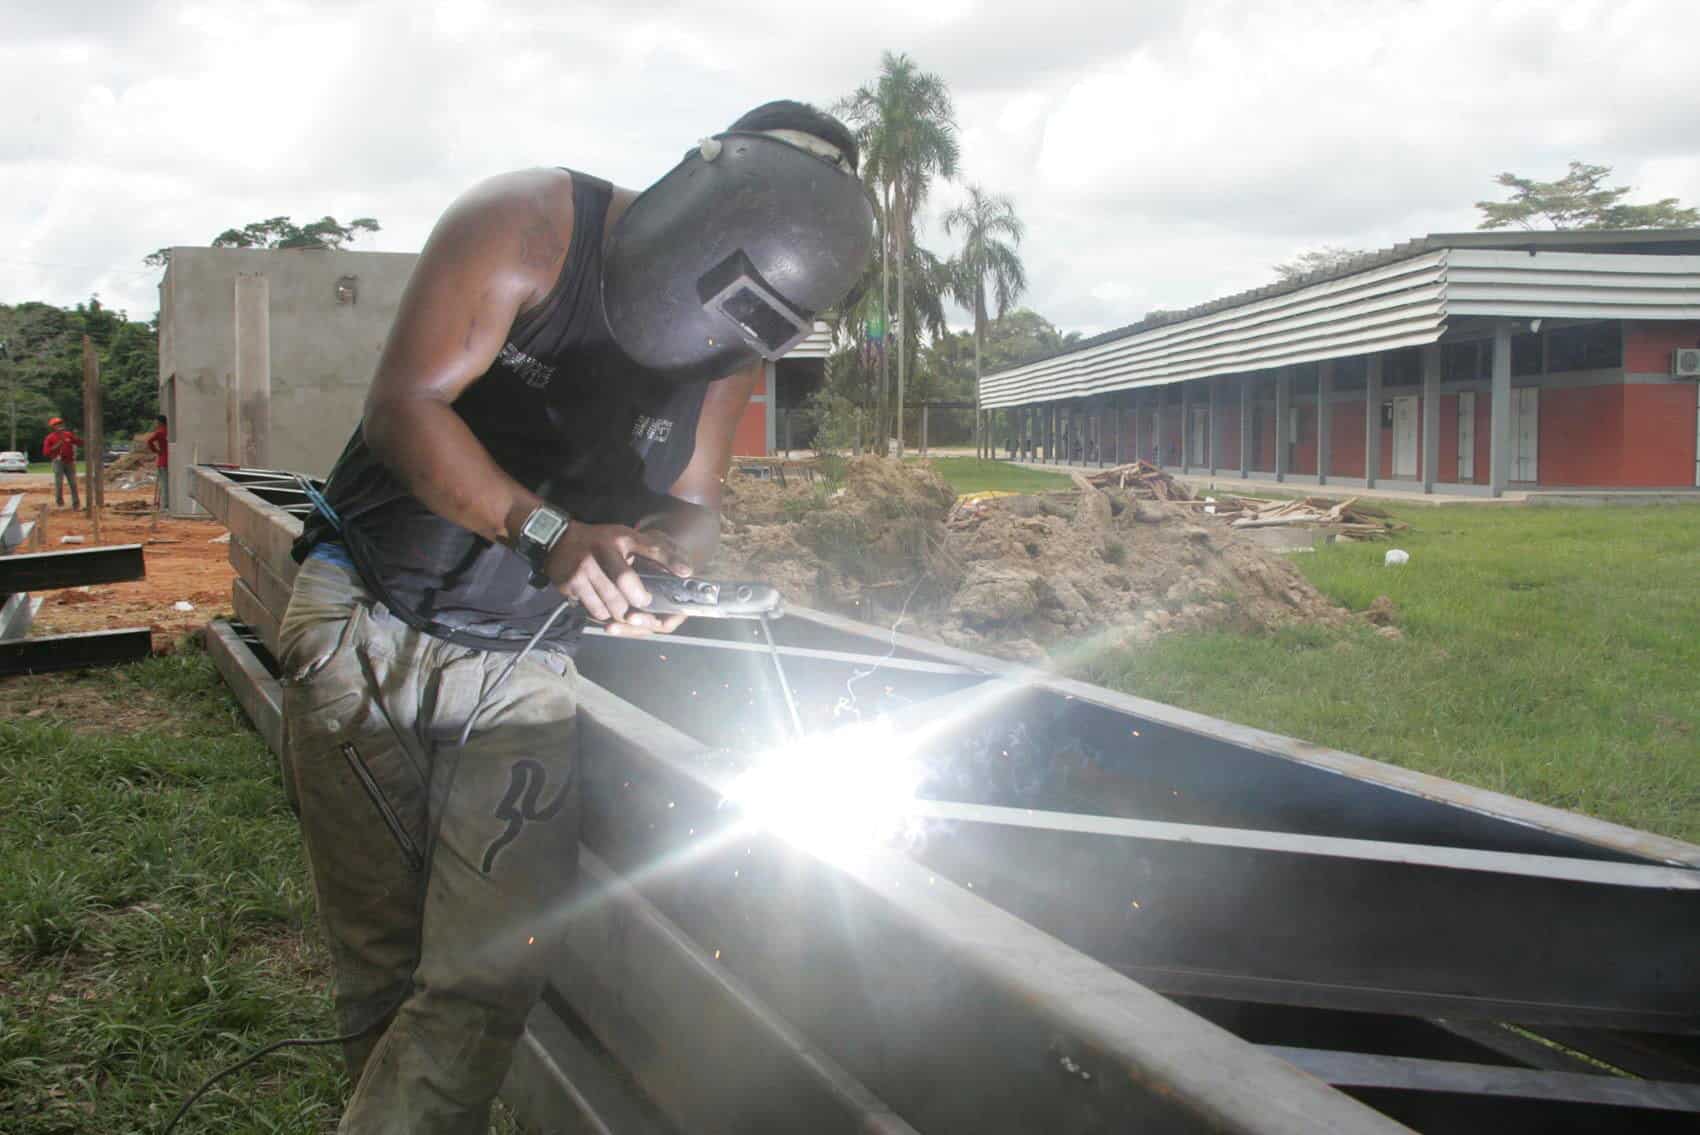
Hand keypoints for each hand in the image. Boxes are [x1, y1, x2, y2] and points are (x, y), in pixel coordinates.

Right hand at [544, 522, 692, 635]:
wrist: (557, 541)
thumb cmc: (599, 541)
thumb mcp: (625, 537)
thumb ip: (653, 550)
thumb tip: (685, 570)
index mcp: (619, 538)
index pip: (650, 547)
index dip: (669, 560)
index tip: (685, 573)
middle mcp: (600, 552)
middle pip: (626, 585)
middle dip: (639, 600)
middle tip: (644, 603)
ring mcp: (582, 570)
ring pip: (611, 603)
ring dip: (622, 611)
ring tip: (626, 609)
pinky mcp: (570, 585)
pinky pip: (594, 609)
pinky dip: (604, 613)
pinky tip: (606, 607)